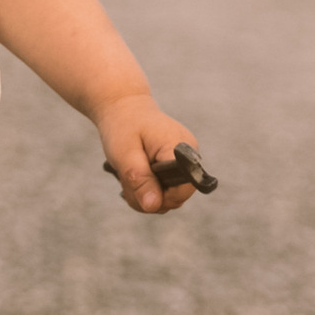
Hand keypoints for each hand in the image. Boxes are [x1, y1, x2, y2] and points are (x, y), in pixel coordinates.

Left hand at [98, 93, 204, 213]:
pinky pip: (167, 190)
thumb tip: (153, 206)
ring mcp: (185, 163)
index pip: (184, 188)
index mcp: (180, 148)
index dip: (162, 197)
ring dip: (146, 196)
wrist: (124, 107)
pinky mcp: (178, 167)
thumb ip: (140, 180)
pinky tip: (135, 178)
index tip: (138, 188)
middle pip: (177, 197)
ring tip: (129, 178)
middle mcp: (190, 156)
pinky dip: (149, 190)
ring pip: (170, 198)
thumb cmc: (124, 126)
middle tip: (127, 181)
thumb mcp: (125, 154)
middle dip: (149, 198)